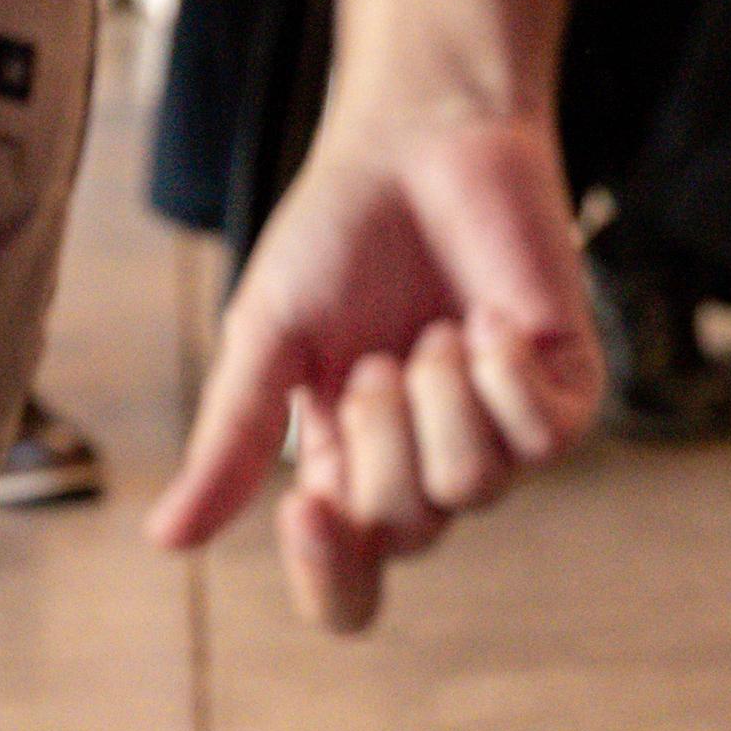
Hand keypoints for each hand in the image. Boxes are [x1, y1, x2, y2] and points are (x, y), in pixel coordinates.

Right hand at [146, 96, 601, 631]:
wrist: (422, 141)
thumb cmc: (339, 236)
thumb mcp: (268, 338)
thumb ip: (233, 438)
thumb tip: (165, 541)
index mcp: (349, 471)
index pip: (350, 588)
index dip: (329, 576)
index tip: (306, 506)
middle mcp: (428, 467)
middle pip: (407, 532)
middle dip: (379, 440)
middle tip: (374, 358)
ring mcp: (503, 437)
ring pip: (475, 486)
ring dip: (440, 401)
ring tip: (433, 332)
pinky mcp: (565, 396)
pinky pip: (545, 440)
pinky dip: (503, 376)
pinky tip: (487, 321)